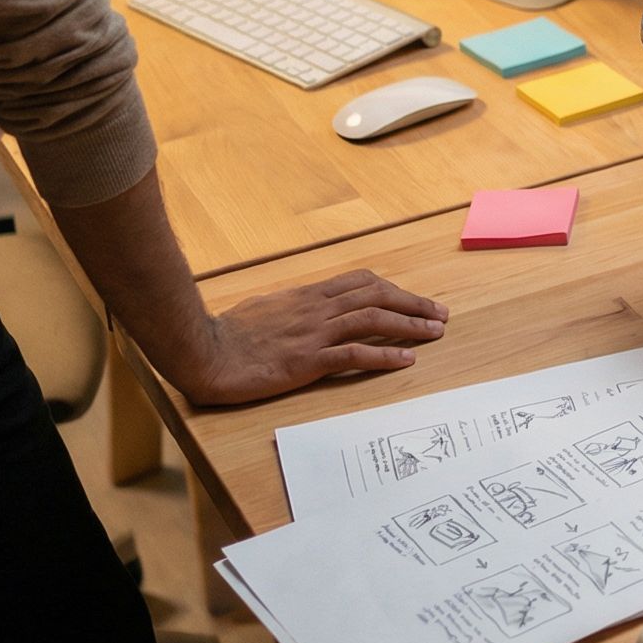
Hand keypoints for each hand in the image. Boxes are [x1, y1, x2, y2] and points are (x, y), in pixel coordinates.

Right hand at [171, 269, 449, 405]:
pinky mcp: (307, 361)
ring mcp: (313, 333)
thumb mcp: (264, 308)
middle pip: (376, 296)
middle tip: (439, 314)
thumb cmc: (227, 334)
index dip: (392, 289)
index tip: (412, 298)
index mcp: (307, 296)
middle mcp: (316, 309)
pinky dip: (384, 356)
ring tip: (435, 333)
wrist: (204, 353)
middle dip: (413, 303)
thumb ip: (290, 307)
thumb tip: (304, 306)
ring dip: (410, 325)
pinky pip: (354, 354)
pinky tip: (406, 361)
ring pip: (373, 320)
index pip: (360, 282)